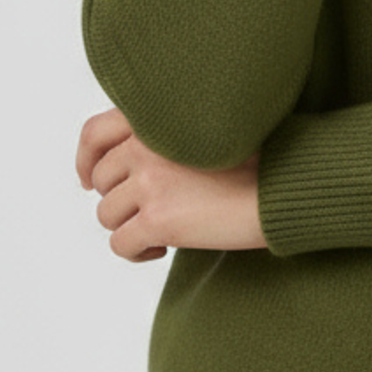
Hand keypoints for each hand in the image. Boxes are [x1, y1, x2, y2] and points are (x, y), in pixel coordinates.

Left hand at [75, 106, 268, 261]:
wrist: (285, 185)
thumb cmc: (259, 158)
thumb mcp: (205, 129)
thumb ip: (165, 136)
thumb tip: (128, 166)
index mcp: (155, 119)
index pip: (95, 133)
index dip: (86, 160)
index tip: (89, 181)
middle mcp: (145, 146)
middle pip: (102, 180)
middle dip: (119, 199)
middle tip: (149, 211)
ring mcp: (149, 183)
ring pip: (107, 215)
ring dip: (129, 227)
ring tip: (161, 232)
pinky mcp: (158, 220)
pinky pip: (120, 245)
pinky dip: (137, 252)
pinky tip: (163, 249)